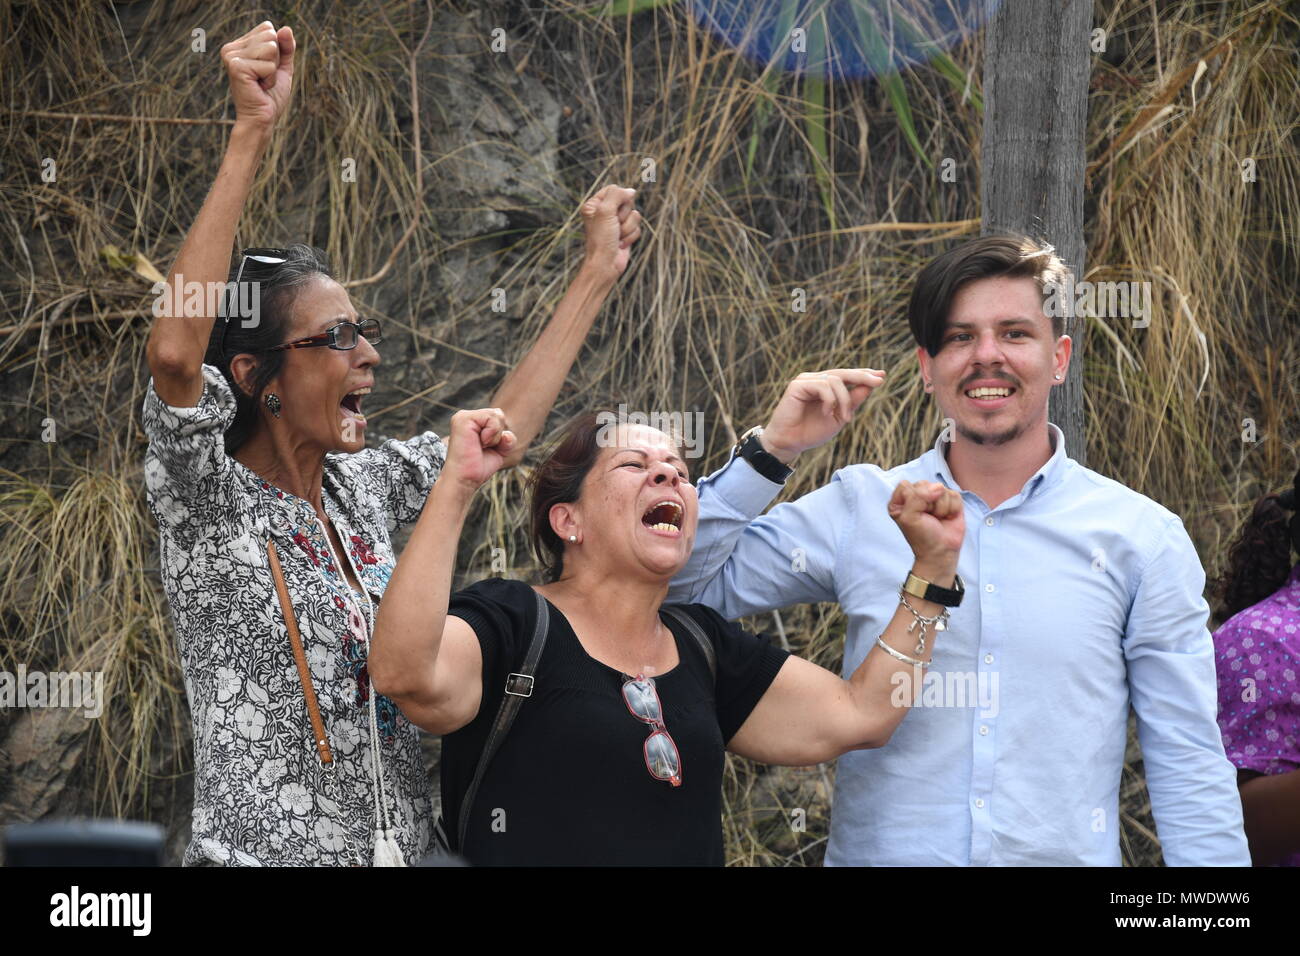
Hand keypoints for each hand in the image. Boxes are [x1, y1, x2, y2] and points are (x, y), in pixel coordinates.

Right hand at [221, 21, 294, 132]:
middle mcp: (231, 47)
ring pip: (271, 48)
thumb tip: (286, 28)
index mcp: (239, 44)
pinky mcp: (236, 67)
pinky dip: (270, 78)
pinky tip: (259, 87)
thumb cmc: (270, 96)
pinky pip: (269, 65)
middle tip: (264, 78)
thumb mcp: (282, 67)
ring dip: (273, 70)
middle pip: (270, 37)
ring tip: (261, 83)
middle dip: (275, 61)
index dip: (277, 52)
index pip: (268, 29)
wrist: (261, 119)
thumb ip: (286, 47)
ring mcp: (231, 56)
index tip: (266, 69)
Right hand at [442, 408, 516, 492]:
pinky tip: (479, 443)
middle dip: (498, 435)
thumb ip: (507, 439)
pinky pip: (491, 417)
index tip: (485, 449)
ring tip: (480, 446)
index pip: (498, 417)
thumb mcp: (499, 451)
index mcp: (472, 422)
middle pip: (499, 414)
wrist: (465, 479)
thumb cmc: (478, 468)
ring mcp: (463, 416)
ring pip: (497, 415)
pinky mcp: (463, 419)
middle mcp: (466, 417)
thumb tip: (507, 435)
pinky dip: (492, 433)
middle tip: (482, 448)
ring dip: (495, 436)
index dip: (499, 436)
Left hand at [580, 185, 640, 278]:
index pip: (613, 189)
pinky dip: (631, 236)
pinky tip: (621, 244)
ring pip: (635, 215)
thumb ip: (617, 195)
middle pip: (627, 201)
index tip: (612, 211)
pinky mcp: (625, 233)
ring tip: (617, 237)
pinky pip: (638, 227)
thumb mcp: (605, 211)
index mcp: (594, 204)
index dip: (618, 199)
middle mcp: (605, 212)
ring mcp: (616, 223)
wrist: (605, 264)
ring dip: (627, 228)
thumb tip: (631, 191)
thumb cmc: (601, 240)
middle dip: (623, 215)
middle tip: (614, 225)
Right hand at [760, 368, 885, 462]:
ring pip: (835, 380)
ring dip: (844, 400)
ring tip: (844, 418)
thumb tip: (870, 385)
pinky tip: (827, 413)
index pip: (846, 376)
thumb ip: (852, 401)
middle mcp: (815, 379)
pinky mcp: (797, 385)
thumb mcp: (839, 416)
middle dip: (862, 376)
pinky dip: (829, 400)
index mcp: (824, 386)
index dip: (863, 375)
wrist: (790, 443)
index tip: (881, 376)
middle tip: (878, 381)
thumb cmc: (811, 431)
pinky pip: (823, 385)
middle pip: (843, 373)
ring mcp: (805, 380)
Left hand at [887, 480, 963, 573]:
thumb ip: (917, 497)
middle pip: (924, 484)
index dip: (912, 499)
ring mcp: (935, 496)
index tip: (915, 514)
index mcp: (901, 500)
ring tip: (938, 518)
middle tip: (928, 518)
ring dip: (941, 508)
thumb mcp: (909, 518)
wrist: (941, 551)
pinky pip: (954, 495)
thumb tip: (938, 487)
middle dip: (928, 503)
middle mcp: (917, 495)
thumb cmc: (921, 537)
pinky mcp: (951, 500)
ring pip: (940, 488)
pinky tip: (947, 517)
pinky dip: (952, 508)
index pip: (905, 485)